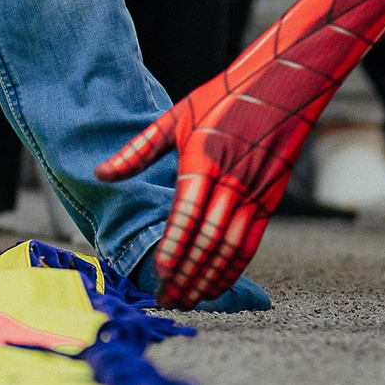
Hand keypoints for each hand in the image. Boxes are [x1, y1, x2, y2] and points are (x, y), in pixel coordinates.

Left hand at [98, 66, 316, 307]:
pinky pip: (250, 244)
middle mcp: (230, 182)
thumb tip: (101, 173)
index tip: (159, 275)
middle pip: (206, 241)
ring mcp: (254, 194)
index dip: (173, 249)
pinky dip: (233, 269)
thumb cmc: (223, 98)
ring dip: (209, 278)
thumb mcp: (176, 117)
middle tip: (168, 298)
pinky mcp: (270, 201)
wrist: (282, 85)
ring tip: (188, 299)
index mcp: (203, 161)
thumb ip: (138, 150)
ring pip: (230, 249)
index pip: (186, 217)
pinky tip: (216, 284)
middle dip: (186, 274)